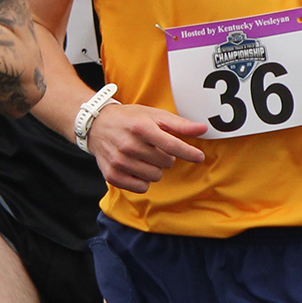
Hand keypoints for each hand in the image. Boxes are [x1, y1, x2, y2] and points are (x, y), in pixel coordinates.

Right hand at [83, 103, 206, 192]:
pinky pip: (141, 187)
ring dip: (154, 168)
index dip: (189, 152)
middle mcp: (129, 145)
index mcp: (142, 128)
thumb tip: (203, 129)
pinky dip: (142, 179)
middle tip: (153, 147)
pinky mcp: (112, 175)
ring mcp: (120, 162)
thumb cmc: (131, 119)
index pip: (172, 145)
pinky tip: (136, 167)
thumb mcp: (155, 115)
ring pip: (155, 176)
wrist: (98, 125)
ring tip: (143, 156)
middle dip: (165, 156)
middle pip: (166, 163)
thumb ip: (180, 124)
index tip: (199, 157)